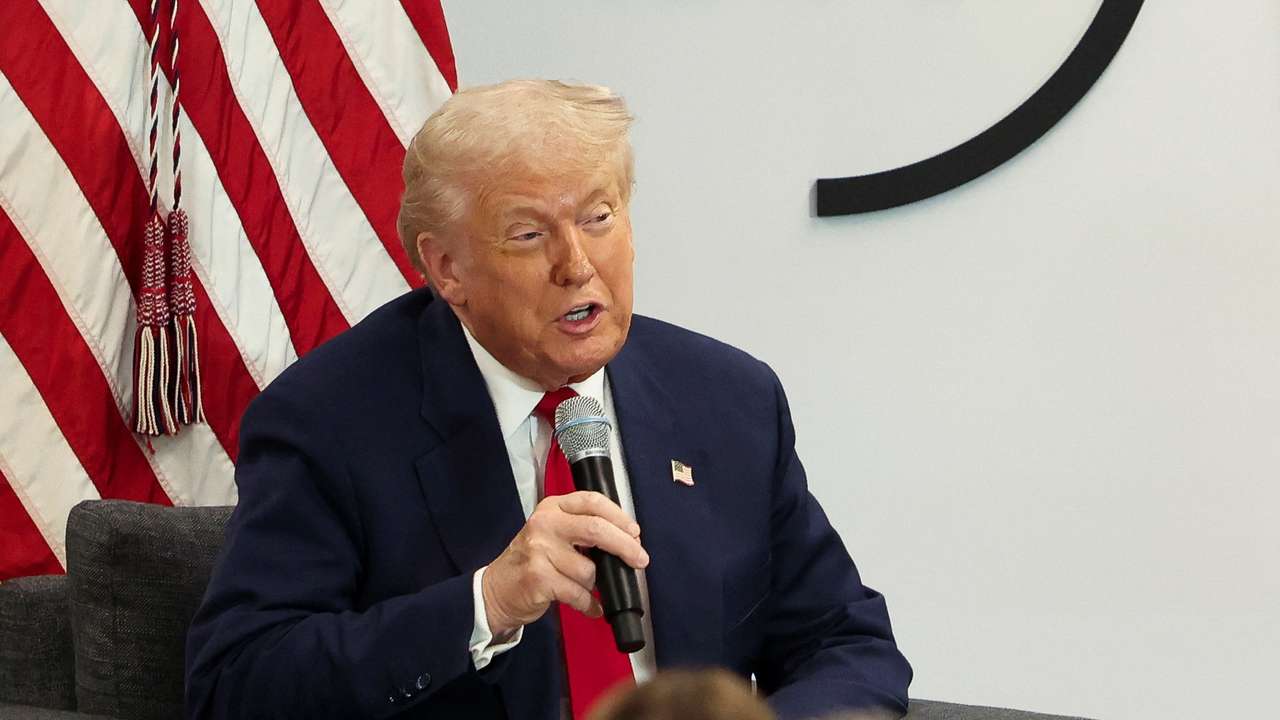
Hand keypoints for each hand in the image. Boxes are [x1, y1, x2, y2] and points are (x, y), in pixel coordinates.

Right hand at [481, 491, 647, 636]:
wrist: (496, 589)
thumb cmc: (532, 562)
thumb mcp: (553, 533)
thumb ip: (583, 530)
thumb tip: (628, 540)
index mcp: (553, 508)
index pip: (593, 501)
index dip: (619, 517)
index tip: (635, 532)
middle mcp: (544, 524)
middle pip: (596, 529)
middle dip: (625, 546)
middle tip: (640, 560)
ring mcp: (539, 551)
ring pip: (589, 570)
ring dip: (596, 584)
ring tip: (587, 588)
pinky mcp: (538, 578)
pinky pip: (578, 593)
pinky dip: (589, 604)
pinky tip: (589, 606)